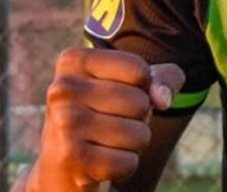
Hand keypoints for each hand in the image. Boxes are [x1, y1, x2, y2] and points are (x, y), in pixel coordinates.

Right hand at [24, 47, 184, 191]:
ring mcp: (64, 124)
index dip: (143, 86)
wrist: (63, 160)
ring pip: (138, 135)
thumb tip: (162, 100)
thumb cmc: (104, 110)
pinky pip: (128, 163)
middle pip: (140, 103)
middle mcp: (62, 89)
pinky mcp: (71, 159)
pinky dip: (125, 165)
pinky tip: (102, 160)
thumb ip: (163, 78)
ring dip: (134, 143)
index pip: (139, 70)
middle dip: (140, 117)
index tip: (121, 91)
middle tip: (113, 120)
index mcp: (74, 60)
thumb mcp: (133, 83)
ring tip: (108, 140)